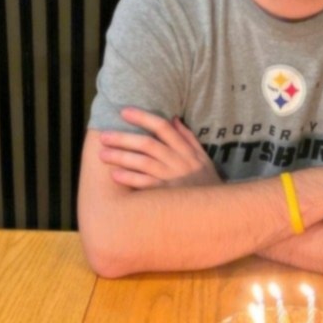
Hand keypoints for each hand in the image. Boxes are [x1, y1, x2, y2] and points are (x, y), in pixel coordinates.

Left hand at [99, 107, 221, 188]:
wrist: (218, 210)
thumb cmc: (206, 182)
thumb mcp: (203, 158)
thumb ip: (188, 138)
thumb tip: (173, 119)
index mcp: (186, 150)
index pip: (163, 127)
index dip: (143, 117)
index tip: (124, 112)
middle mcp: (178, 162)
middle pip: (148, 144)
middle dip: (124, 138)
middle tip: (104, 136)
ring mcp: (172, 178)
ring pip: (144, 163)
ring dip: (122, 157)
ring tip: (103, 154)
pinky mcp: (167, 196)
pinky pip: (146, 185)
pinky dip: (130, 179)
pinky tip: (115, 175)